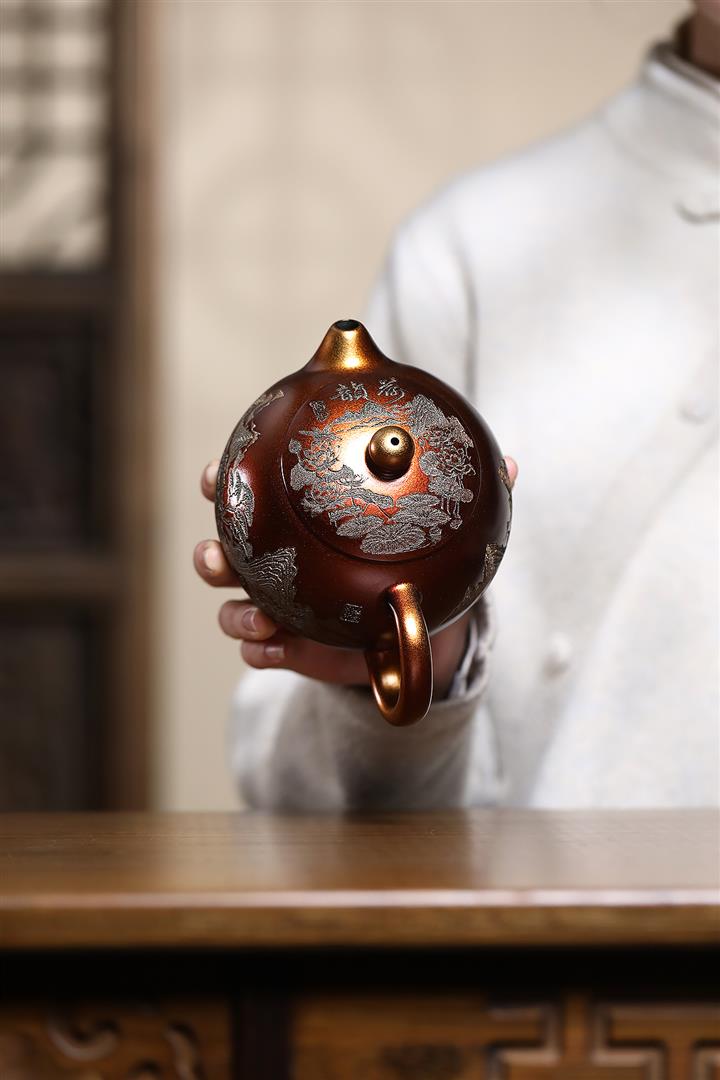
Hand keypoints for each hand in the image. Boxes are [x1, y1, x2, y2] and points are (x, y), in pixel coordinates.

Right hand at [194, 457, 516, 698]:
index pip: (249, 491)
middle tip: (221, 557)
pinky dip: (261, 652)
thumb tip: (511, 462)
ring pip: (232, 607)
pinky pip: (259, 653)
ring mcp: (280, 605)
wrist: (422, 624)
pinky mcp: (291, 647)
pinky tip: (275, 649)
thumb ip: (465, 493)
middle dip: (211, 553)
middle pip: (224, 550)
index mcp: (301, 518)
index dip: (223, 479)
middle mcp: (281, 559)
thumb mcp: (438, 525)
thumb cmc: (417, 557)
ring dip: (233, 612)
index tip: (218, 474)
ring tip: (256, 618)